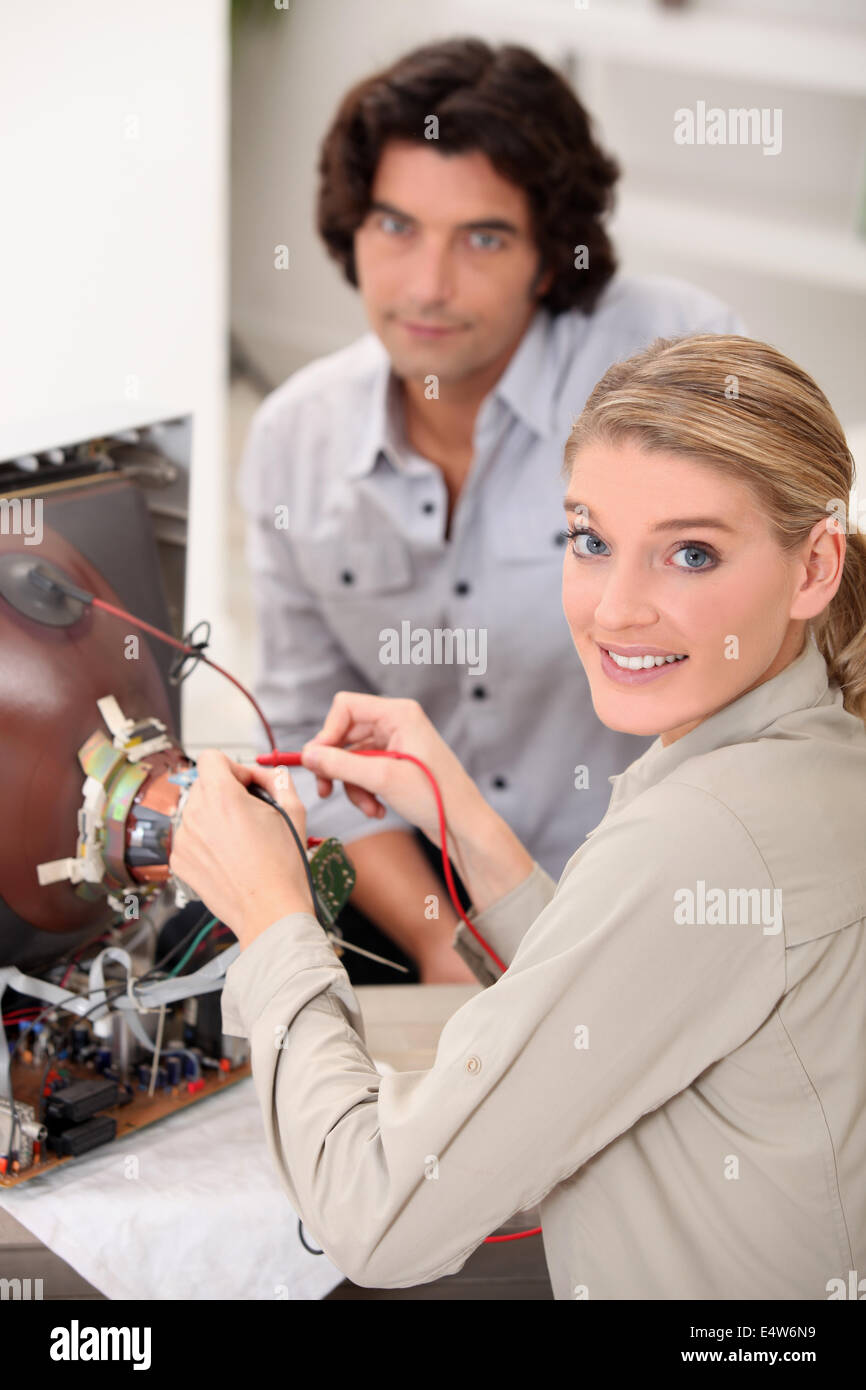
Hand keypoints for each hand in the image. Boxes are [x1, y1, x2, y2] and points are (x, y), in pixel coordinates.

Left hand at [169, 749, 315, 948]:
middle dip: (227, 792)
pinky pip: (190, 837)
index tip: (247, 785)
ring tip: (241, 840)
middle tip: (252, 813)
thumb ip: (280, 782)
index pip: (211, 757)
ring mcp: (184, 839)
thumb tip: (274, 775)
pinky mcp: (179, 861)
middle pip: (204, 784)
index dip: (234, 767)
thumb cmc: (283, 867)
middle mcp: (196, 814)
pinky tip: (229, 856)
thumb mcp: (294, 812)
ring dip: (216, 817)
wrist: (270, 911)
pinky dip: (206, 841)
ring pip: (197, 811)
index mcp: (222, 796)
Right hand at [300, 693, 480, 852]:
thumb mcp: (382, 779)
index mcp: (399, 714)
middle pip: (345, 734)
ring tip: (368, 808)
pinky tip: (377, 810)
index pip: (346, 707)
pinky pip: (365, 771)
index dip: (327, 733)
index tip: (316, 762)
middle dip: (338, 766)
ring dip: (353, 786)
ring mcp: (397, 744)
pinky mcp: (396, 765)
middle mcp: (397, 723)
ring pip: (353, 758)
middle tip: (325, 790)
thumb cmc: (436, 797)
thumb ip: (340, 765)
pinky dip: (365, 791)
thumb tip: (306, 755)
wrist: (465, 825)